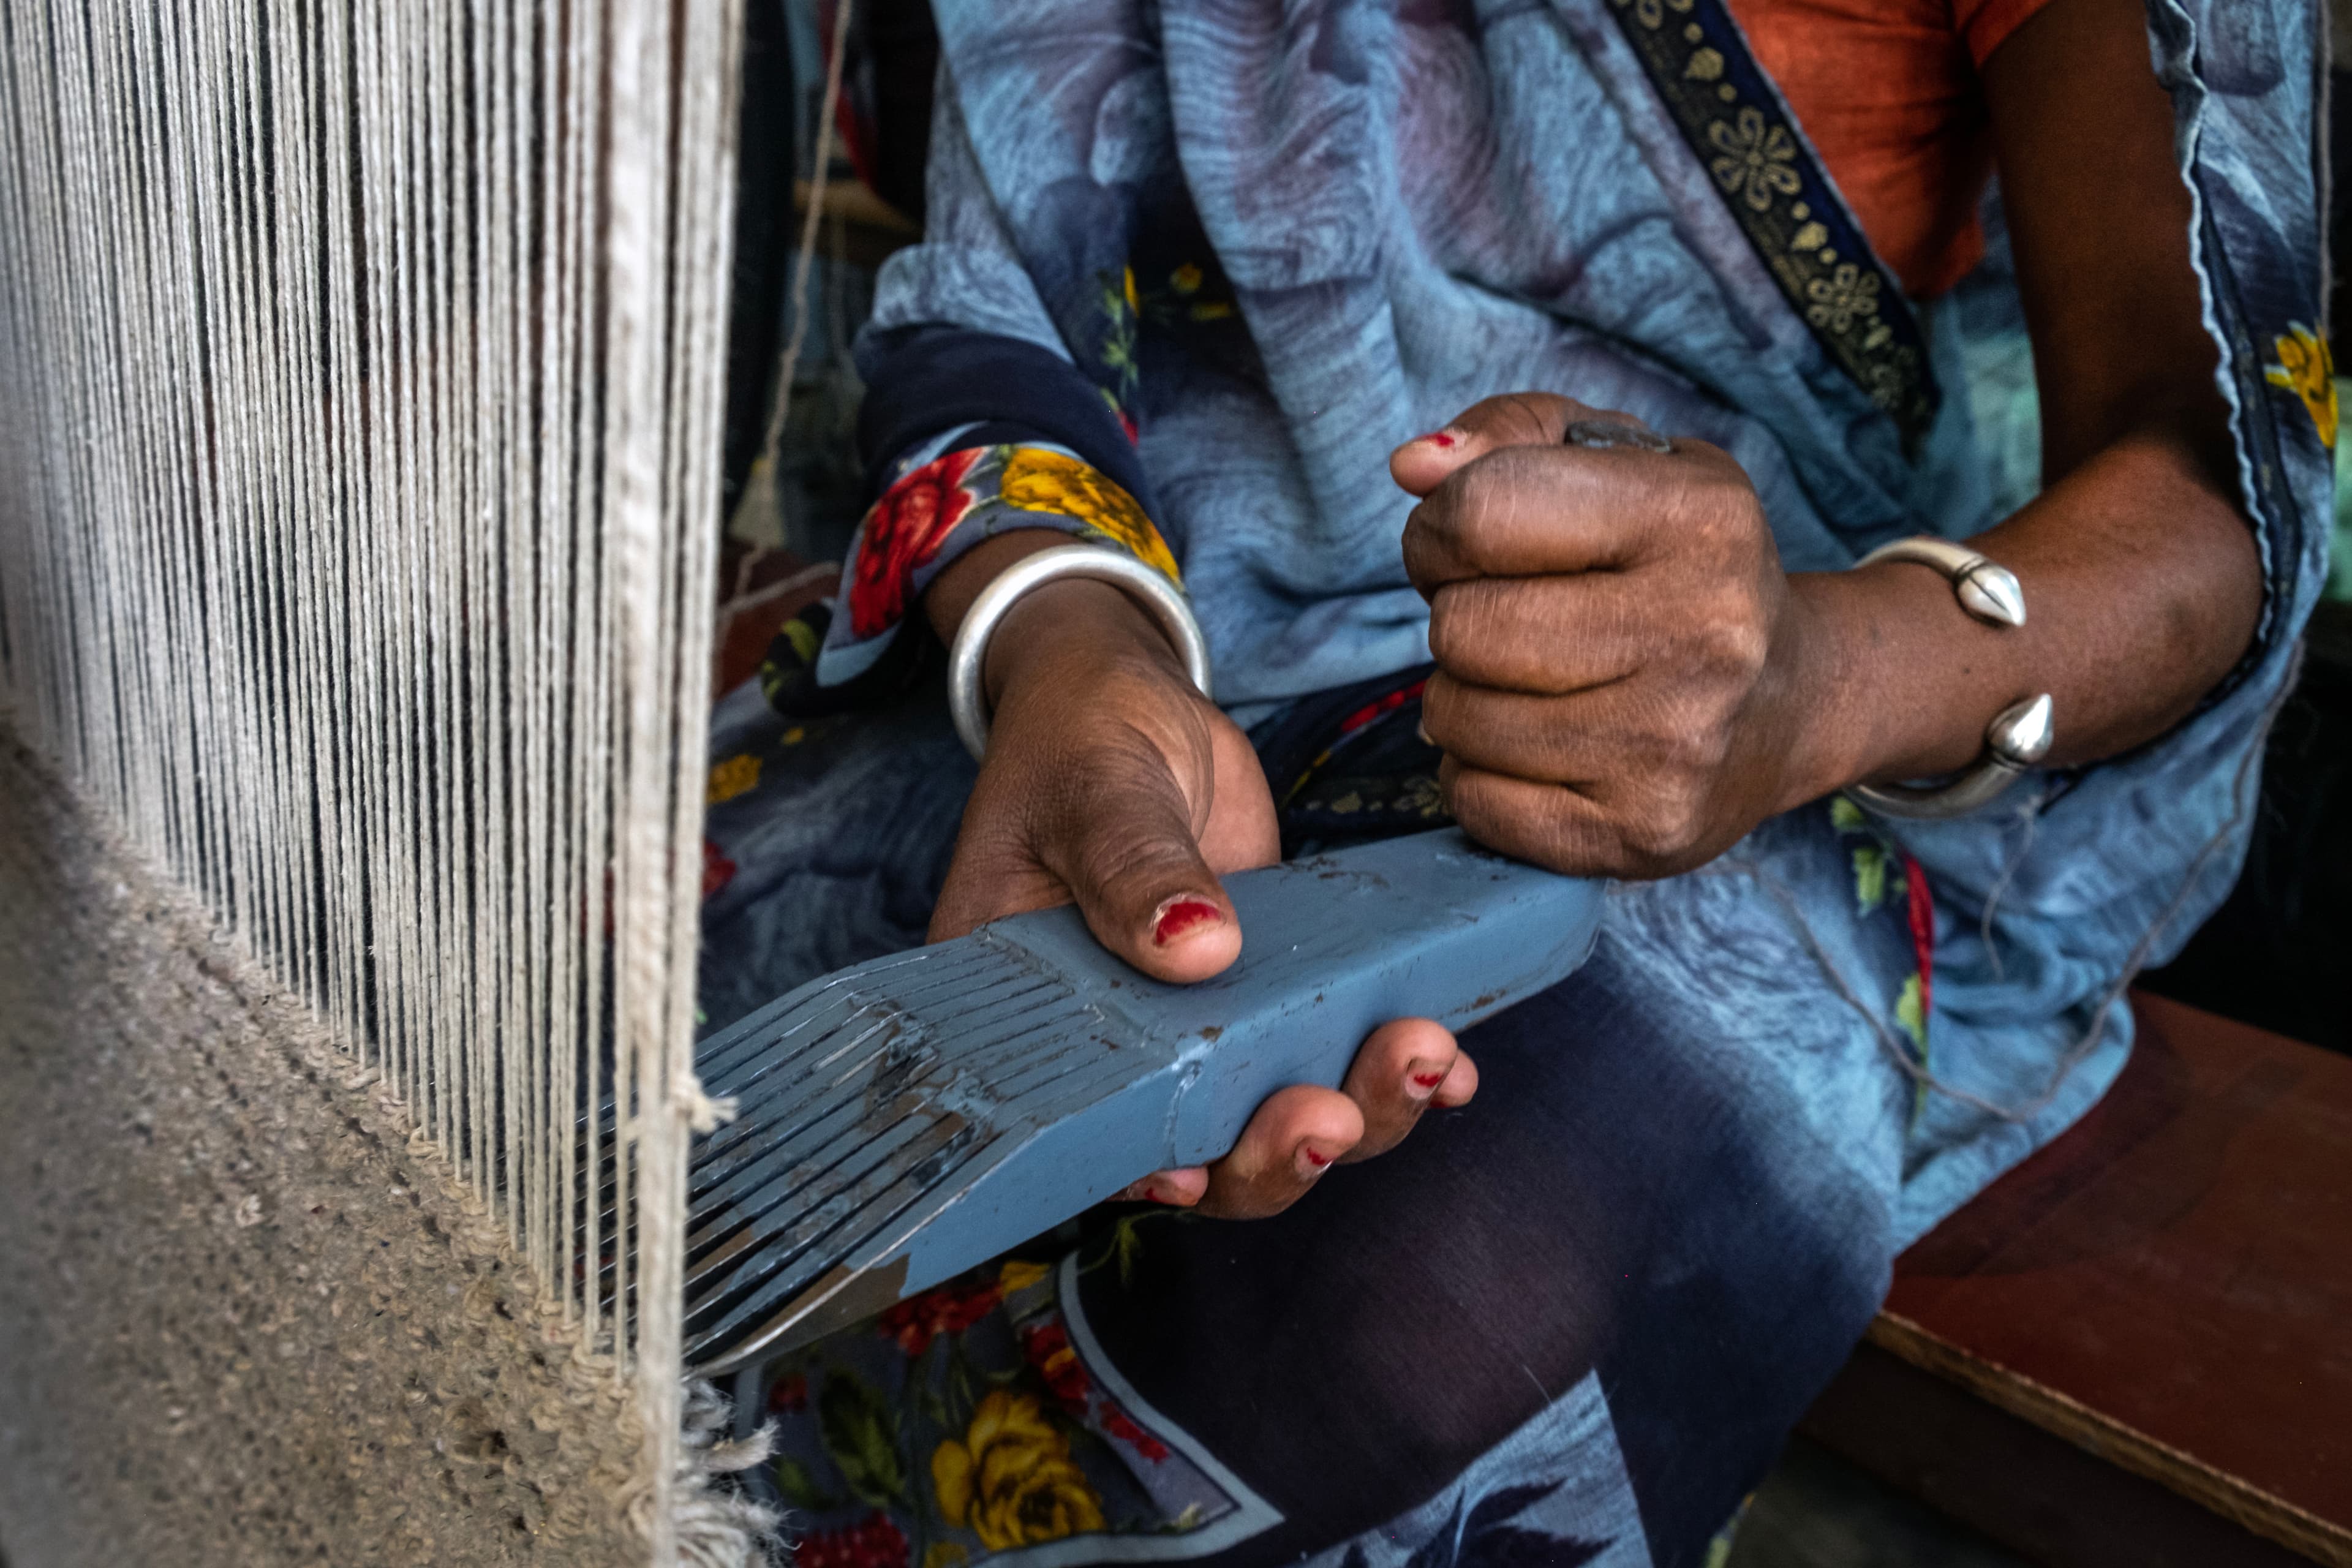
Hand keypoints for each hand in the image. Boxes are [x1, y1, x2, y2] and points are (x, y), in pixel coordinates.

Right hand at [925, 534, 1477, 1216]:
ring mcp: (1210, 1033)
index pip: (1083, 1136)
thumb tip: (1196, 947)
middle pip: (1202, 1157)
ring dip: (1360, 1112)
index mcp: (1038, 1023)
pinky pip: (1340, 1059)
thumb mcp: (1096, 787)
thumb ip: (1133, 864)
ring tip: (1420, 1058)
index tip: (1193, 1174)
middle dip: (1275, 1154)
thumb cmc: (1081, 739)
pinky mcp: (1283, 999)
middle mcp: (1123, 1051)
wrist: (1137, 704)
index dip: (1140, 1174)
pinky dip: (1402, 1074)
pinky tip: (1456, 1066)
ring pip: (1283, 1121)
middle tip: (1332, 1116)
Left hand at [1393, 395, 1824, 877]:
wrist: (1788, 703)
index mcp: (1697, 520)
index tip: (1470, 544)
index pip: (1481, 510)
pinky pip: (1473, 801)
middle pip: (1461, 628)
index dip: (1441, 528)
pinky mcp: (1640, 835)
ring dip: (1464, 697)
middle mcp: (1700, 635)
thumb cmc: (1679, 566)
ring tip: (1533, 681)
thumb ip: (1511, 437)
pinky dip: (1479, 773)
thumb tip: (1412, 465)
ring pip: (1455, 720)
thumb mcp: (1625, 464)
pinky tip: (1541, 745)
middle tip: (1511, 617)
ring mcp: (1672, 748)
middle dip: (1459, 617)